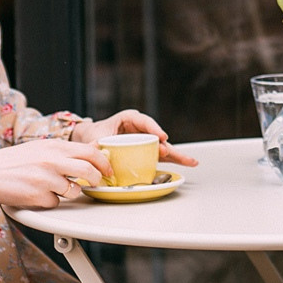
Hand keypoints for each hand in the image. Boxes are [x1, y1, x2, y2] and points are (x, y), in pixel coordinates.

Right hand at [0, 140, 112, 208]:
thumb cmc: (12, 161)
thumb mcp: (40, 147)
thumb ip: (65, 150)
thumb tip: (94, 148)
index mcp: (54, 146)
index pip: (90, 152)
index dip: (104, 162)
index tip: (107, 170)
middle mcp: (52, 161)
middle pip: (89, 171)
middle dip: (97, 180)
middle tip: (95, 183)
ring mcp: (46, 180)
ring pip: (74, 191)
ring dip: (70, 192)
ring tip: (55, 187)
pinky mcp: (38, 197)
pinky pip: (55, 203)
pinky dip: (50, 201)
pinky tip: (36, 194)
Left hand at [72, 110, 199, 166]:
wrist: (90, 137)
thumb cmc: (93, 134)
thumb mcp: (95, 137)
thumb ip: (97, 145)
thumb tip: (101, 154)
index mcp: (129, 118)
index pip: (144, 121)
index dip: (154, 129)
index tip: (161, 137)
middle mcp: (140, 128)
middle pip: (157, 136)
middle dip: (167, 146)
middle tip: (171, 152)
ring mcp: (144, 139)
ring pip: (162, 146)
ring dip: (175, 154)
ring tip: (191, 161)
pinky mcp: (146, 149)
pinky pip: (159, 154)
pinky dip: (171, 160)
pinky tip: (185, 163)